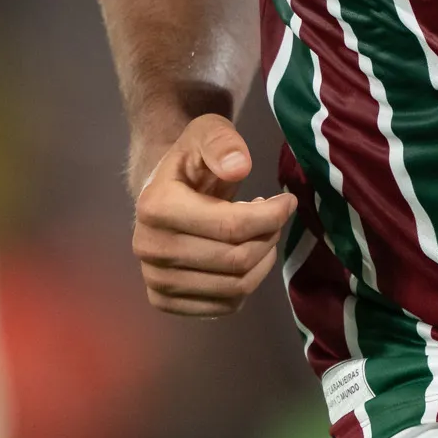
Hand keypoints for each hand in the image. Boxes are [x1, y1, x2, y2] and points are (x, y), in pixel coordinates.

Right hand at [133, 115, 298, 316]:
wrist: (160, 191)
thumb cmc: (190, 161)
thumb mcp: (206, 132)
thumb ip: (222, 142)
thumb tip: (238, 167)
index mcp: (156, 207)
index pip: (231, 226)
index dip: (271, 216)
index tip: (288, 202)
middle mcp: (150, 249)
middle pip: (236, 260)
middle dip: (269, 238)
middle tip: (276, 218)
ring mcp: (155, 279)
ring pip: (235, 287)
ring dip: (262, 261)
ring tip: (262, 234)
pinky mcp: (164, 301)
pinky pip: (225, 306)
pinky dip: (247, 283)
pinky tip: (245, 254)